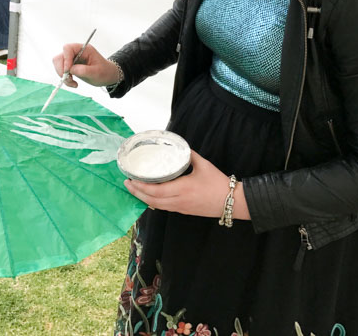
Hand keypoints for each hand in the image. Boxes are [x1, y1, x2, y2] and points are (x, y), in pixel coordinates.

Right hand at [52, 43, 119, 87]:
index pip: (68, 49)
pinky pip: (61, 70)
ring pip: (58, 64)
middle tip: (69, 79)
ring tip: (73, 83)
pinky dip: (64, 78)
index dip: (66, 59)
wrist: (107, 75)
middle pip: (60, 56)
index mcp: (84, 49)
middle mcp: (76, 52)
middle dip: (62, 69)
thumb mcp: (96, 72)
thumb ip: (83, 70)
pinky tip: (73, 83)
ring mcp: (72, 59)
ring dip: (62, 75)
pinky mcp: (70, 65)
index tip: (68, 71)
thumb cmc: (104, 72)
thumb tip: (70, 70)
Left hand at [124, 151, 249, 219]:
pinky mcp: (183, 211)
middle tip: (126, 183)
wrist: (231, 202)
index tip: (131, 178)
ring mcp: (180, 208)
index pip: (155, 190)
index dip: (140, 186)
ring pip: (156, 206)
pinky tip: (148, 196)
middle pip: (151, 200)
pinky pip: (164, 207)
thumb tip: (179, 146)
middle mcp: (178, 201)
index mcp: (182, 189)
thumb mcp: (203, 164)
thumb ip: (189, 155)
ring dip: (143, 198)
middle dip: (136, 192)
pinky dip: (153, 202)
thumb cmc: (218, 183)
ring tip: (134, 189)